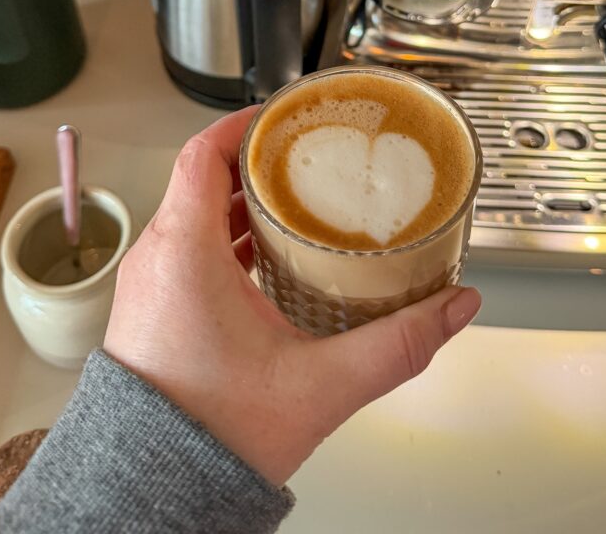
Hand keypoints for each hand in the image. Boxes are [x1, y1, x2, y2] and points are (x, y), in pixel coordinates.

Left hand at [104, 108, 480, 486]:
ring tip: (299, 199)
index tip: (282, 113)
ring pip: (198, 212)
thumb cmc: (209, 438)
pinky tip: (272, 255)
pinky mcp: (158, 306)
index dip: (244, 122)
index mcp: (185, 254)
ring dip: (245, 200)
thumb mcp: (320, 384)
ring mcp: (154, 283)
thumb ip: (397, 344)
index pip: (203, 153)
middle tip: (307, 154)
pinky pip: (192, 246)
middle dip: (260, 161)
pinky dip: (230, 235)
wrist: (155, 492)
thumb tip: (452, 310)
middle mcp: (160, 259)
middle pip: (205, 177)